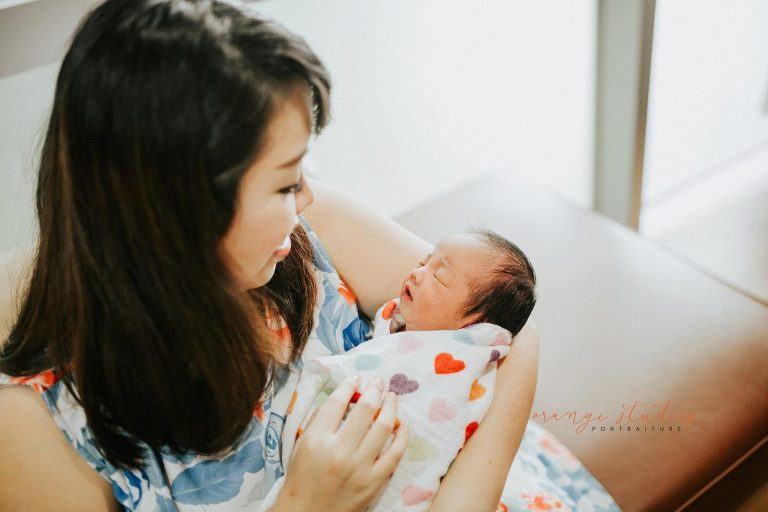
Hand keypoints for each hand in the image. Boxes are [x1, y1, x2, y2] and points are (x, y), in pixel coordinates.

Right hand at [273, 375, 408, 511]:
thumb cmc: (301, 478)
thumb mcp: (300, 444)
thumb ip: (319, 419)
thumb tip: (344, 397)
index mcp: (317, 440)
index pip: (337, 402)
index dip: (349, 385)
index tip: (356, 378)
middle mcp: (340, 451)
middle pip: (365, 409)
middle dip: (374, 389)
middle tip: (378, 382)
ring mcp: (360, 467)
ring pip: (384, 426)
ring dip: (391, 406)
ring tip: (391, 397)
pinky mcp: (374, 482)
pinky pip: (395, 453)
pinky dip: (402, 434)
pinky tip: (401, 423)